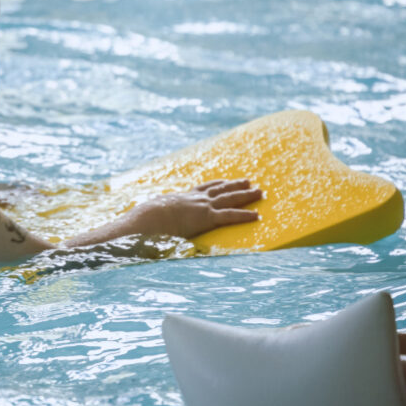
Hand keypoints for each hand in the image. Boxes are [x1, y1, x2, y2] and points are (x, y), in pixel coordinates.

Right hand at [135, 179, 262, 238]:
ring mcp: (202, 207)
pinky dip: (245, 215)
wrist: (148, 218)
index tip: (225, 181)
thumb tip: (149, 224)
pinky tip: (257, 216)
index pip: (203, 188)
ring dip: (246, 195)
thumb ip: (157, 218)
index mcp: (182, 198)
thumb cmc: (145, 219)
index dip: (216, 185)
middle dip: (235, 186)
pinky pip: (230, 216)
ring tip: (260, 192)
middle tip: (249, 182)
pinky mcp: (207, 218)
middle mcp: (195, 199)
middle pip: (220, 190)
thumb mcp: (152, 216)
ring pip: (230, 199)